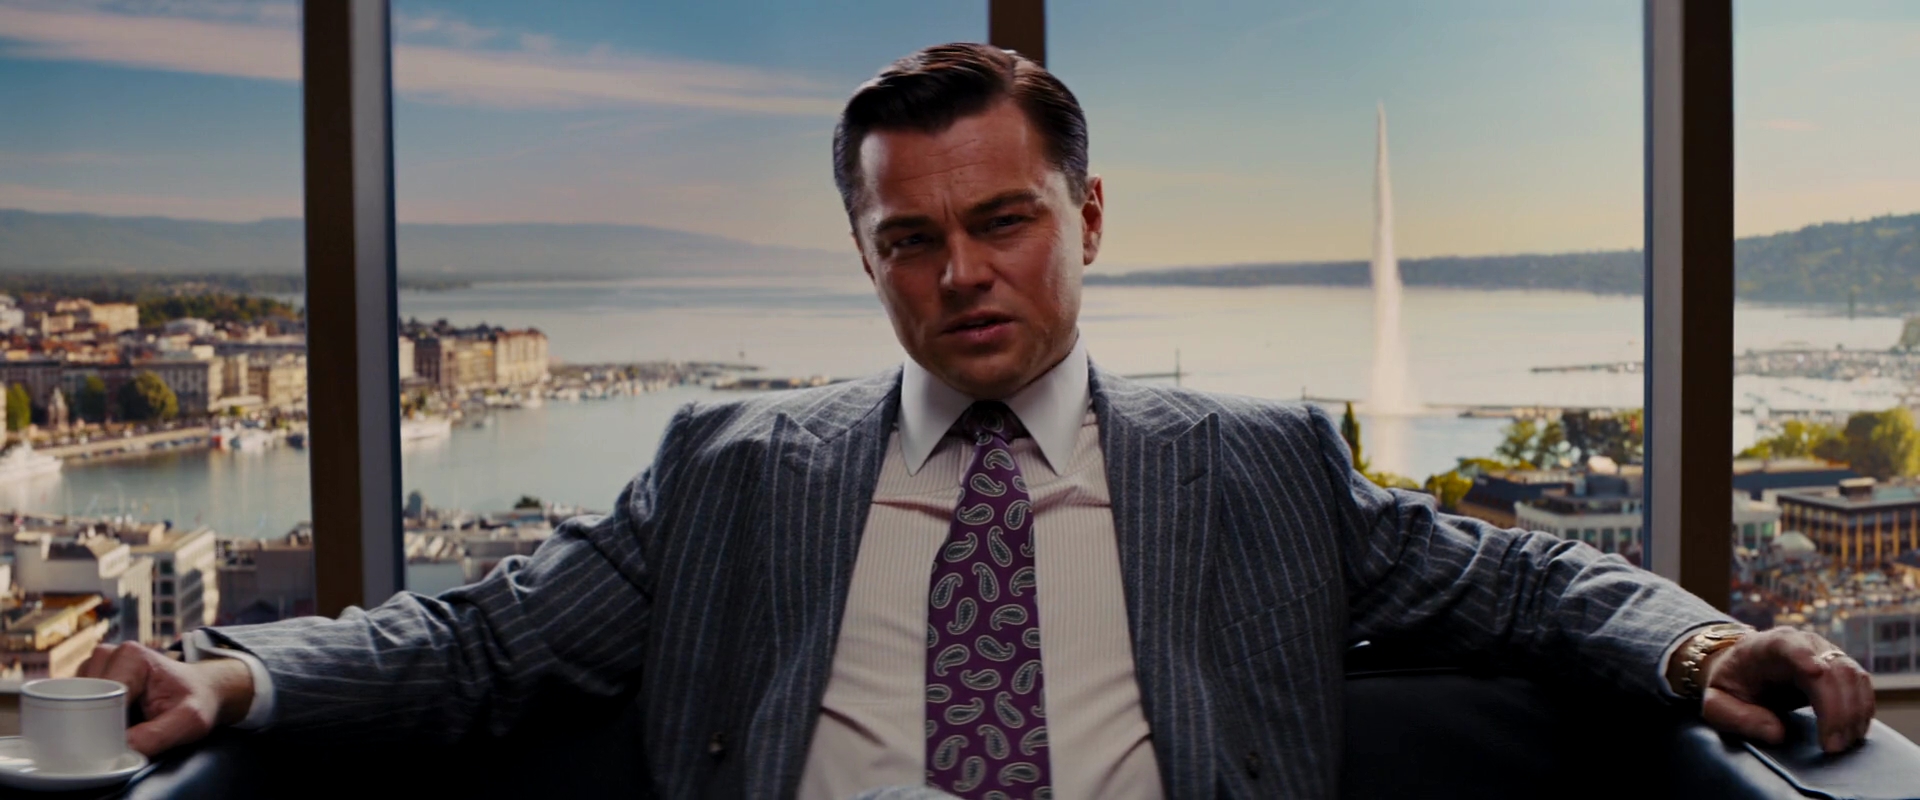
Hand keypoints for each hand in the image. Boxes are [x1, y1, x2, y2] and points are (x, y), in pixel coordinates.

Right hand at [76, 642, 254, 756]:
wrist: (202, 690)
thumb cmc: (196, 701)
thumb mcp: (189, 721)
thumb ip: (155, 736)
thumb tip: (118, 749)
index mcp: (130, 656)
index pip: (100, 697)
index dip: (106, 725)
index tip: (120, 742)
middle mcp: (107, 655)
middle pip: (84, 700)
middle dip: (99, 724)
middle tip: (125, 736)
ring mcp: (95, 667)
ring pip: (76, 704)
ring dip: (95, 721)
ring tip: (126, 724)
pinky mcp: (89, 680)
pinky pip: (76, 705)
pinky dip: (91, 718)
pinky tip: (113, 722)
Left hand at [1688, 627, 1874, 752]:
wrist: (1743, 668)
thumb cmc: (1730, 686)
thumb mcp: (1716, 704)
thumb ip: (1736, 718)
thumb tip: (1777, 733)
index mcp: (1769, 645)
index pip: (1792, 647)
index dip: (1806, 660)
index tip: (1816, 677)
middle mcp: (1803, 642)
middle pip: (1831, 669)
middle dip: (1836, 710)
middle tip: (1832, 747)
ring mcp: (1826, 651)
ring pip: (1852, 676)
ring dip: (1854, 712)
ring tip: (1843, 745)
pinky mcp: (1840, 666)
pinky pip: (1861, 684)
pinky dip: (1862, 708)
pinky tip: (1854, 732)